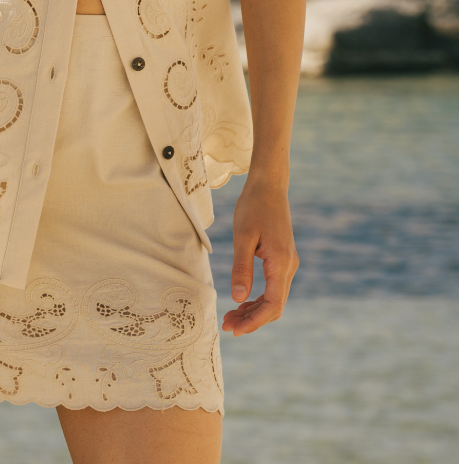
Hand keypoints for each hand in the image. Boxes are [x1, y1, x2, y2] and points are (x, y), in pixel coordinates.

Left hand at [221, 176, 297, 336]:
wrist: (268, 185)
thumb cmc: (254, 206)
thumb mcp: (243, 237)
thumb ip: (241, 268)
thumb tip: (238, 299)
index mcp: (281, 262)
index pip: (273, 305)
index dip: (254, 321)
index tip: (235, 330)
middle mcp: (289, 266)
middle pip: (274, 306)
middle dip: (252, 319)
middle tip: (226, 326)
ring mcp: (287, 263)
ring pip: (274, 298)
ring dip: (254, 310)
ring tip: (230, 317)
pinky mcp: (282, 259)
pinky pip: (273, 287)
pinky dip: (257, 298)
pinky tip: (241, 301)